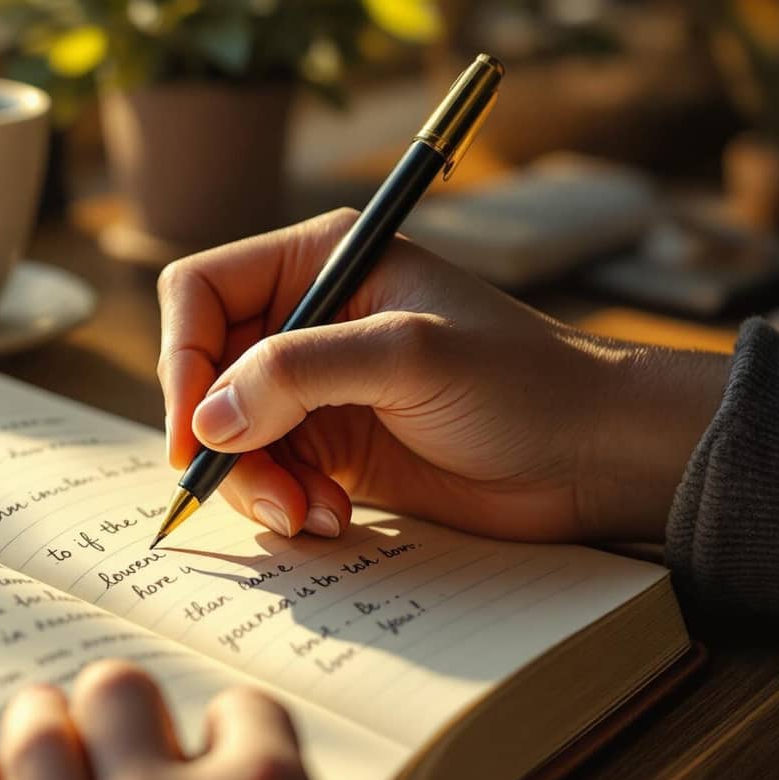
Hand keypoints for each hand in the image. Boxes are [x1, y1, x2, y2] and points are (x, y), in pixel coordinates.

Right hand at [156, 208, 731, 542]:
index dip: (183, 360)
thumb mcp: (409, 357)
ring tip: (312, 513)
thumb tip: (209, 418)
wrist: (595, 456)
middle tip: (265, 492)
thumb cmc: (524, 383)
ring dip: (257, 484)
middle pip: (205, 374)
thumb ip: (299, 373)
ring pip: (230, 435)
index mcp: (320, 261)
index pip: (201, 293)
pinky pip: (268, 475)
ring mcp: (317, 388)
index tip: (194, 432)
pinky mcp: (333, 447)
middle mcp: (308, 318)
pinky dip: (285, 503)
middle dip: (221, 440)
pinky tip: (333, 518)